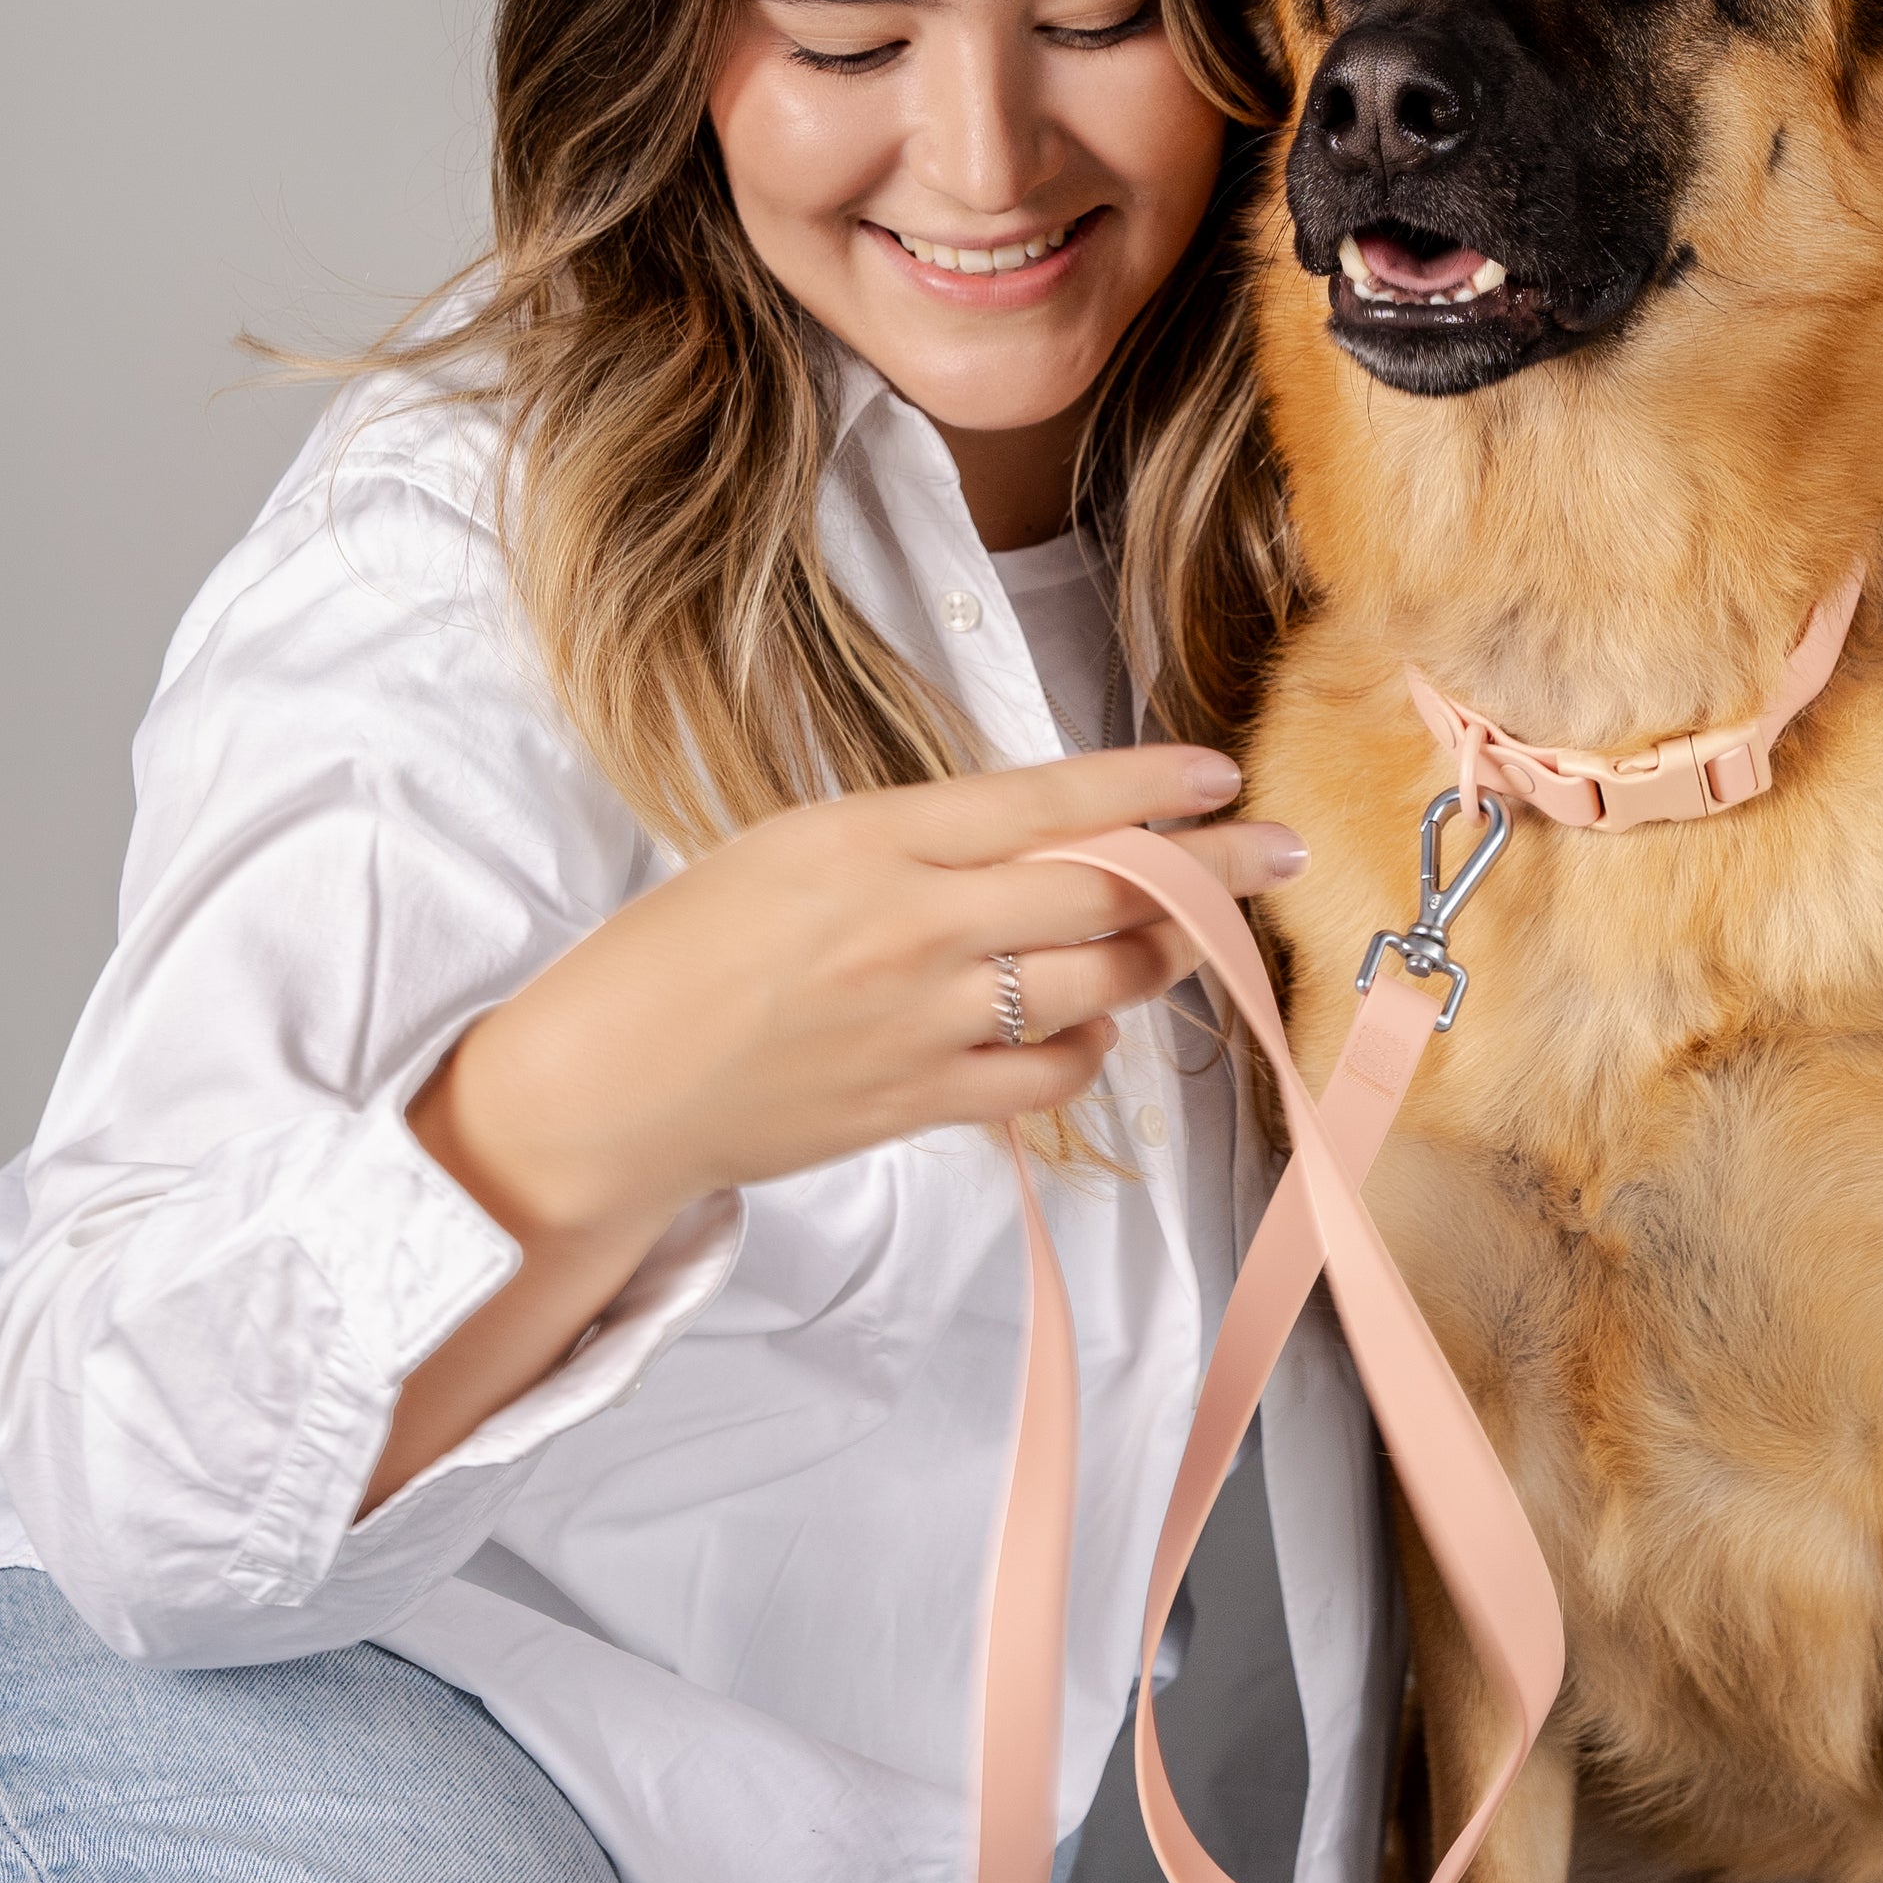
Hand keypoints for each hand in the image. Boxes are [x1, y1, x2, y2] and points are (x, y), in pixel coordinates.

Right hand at [411, 742, 1303, 1253]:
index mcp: (871, 840)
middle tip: (1275, 855)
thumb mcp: (794, 846)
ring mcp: (922, 1024)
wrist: (607, 1089)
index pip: (1048, 803)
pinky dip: (1089, 1046)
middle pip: (1104, 893)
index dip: (1151, 789)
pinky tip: (1085, 1024)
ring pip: (1098, 984)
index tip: (1223, 777)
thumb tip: (1046, 833)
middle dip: (1210, 872)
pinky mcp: (922, 1105)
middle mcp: (911, 928)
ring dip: (1164, 957)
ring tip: (1194, 933)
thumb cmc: (685, 951)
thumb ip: (923, 840)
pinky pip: (1053, 1076)